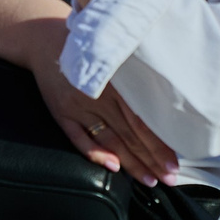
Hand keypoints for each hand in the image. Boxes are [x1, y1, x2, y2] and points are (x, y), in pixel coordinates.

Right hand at [33, 56, 177, 185]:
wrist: (45, 40)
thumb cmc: (88, 47)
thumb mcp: (116, 56)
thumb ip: (137, 80)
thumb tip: (166, 104)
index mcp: (116, 84)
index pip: (142, 121)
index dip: (159, 145)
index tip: (174, 164)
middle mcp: (98, 98)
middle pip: (129, 135)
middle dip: (151, 159)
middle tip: (169, 179)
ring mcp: (78, 108)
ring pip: (109, 141)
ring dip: (130, 163)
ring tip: (148, 179)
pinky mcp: (61, 114)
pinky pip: (78, 138)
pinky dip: (95, 153)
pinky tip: (113, 167)